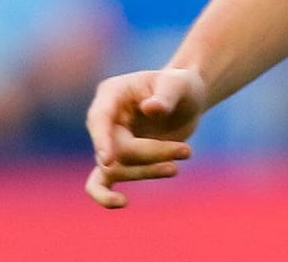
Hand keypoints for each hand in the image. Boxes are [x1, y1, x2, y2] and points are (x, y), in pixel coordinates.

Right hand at [83, 66, 205, 207]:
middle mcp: (104, 119)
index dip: (101, 140)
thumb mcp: (179, 84)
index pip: (99, 118)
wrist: (188, 99)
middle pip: (116, 149)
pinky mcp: (118, 160)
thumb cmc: (181, 86)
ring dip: (148, 171)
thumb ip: (166, 95)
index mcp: (112, 93)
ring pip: (115, 169)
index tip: (109, 160)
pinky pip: (101, 183)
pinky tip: (121, 203)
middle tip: (187, 151)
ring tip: (181, 161)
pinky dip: (106, 196)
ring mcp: (108, 141)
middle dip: (151, 154)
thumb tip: (151, 108)